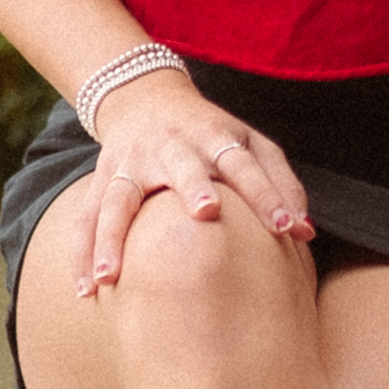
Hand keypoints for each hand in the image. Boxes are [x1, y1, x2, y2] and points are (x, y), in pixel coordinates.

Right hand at [67, 71, 313, 296]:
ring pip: (119, 199)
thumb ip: (280, 182)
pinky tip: (85, 290)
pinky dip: (82, 253)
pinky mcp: (103, 178)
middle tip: (205, 213)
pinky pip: (86, 217)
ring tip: (108, 278)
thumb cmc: (211, 135)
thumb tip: (306, 232)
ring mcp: (131, 162)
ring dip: (112, 237)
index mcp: (214, 136)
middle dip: (193, 186)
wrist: (145, 98)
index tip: (286, 228)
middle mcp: (171, 145)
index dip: (267, 194)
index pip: (246, 164)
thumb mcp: (250, 144)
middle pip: (183, 165)